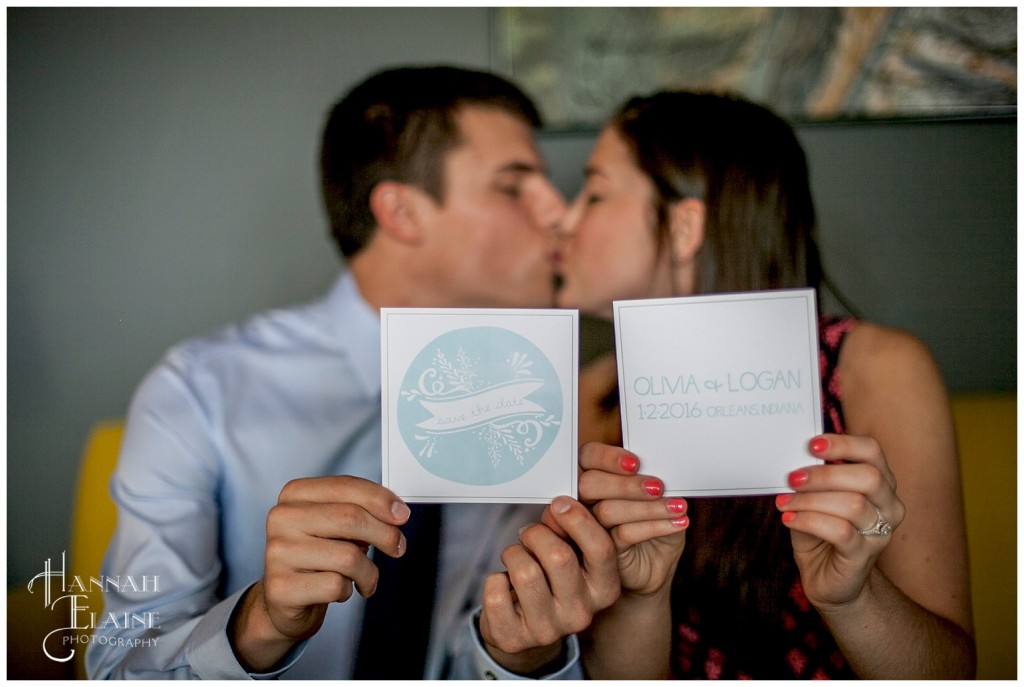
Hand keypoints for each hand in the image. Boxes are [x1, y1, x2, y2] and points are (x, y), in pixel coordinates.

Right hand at [230, 476, 410, 670]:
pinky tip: (339, 590)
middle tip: (398, 547)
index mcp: (295, 494)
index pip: (345, 486)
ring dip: (368, 571)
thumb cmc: (319, 556)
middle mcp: (281, 518)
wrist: (285, 600)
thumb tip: (397, 513)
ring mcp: (277, 553)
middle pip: (350, 518)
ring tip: (365, 578)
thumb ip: (363, 511)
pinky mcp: (281, 587)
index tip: (402, 515)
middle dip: (385, 534)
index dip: (380, 499)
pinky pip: (335, 586)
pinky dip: (348, 591)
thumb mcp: (338, 526)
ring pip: (347, 557)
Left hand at [478, 495, 619, 674]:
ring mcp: (549, 630)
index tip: (558, 503)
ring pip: (525, 573)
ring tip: (515, 558)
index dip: (578, 520)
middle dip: (536, 534)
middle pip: (559, 557)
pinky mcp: (515, 638)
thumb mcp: (571, 554)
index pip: (601, 550)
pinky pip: (496, 595)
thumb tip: (558, 508)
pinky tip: (503, 584)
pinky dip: (494, 580)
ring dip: (513, 554)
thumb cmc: (551, 578)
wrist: (525, 626)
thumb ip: (569, 531)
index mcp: (604, 589)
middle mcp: (581, 613)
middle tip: (528, 534)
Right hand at [575, 442, 687, 595]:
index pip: (588, 456)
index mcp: (595, 475)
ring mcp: (589, 526)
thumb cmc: (654, 522)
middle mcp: (585, 499)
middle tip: (657, 487)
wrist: (658, 563)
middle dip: (625, 485)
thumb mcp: (657, 496)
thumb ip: (650, 478)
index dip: (607, 458)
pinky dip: (654, 526)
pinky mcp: (601, 550)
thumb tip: (661, 466)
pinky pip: (622, 534)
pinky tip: (677, 523)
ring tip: (676, 507)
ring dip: (646, 508)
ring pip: (606, 511)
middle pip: (589, 484)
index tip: (635, 463)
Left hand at [776, 433, 906, 609]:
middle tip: (793, 478)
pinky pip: (840, 531)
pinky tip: (789, 519)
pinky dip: (810, 521)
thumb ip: (811, 479)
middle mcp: (888, 505)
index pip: (872, 451)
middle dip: (825, 475)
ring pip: (853, 504)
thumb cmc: (821, 532)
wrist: (828, 579)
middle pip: (868, 477)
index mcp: (879, 482)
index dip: (844, 443)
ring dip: (811, 500)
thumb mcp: (815, 499)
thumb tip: (792, 461)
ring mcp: (880, 531)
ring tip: (784, 502)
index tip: (812, 445)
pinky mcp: (865, 555)